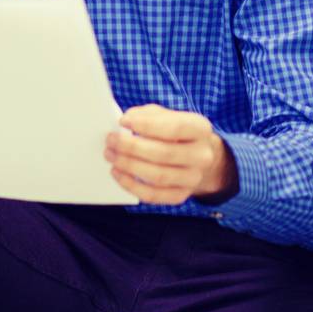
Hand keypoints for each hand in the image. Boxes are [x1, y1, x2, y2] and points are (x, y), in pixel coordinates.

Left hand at [105, 105, 236, 204]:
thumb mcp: (167, 116)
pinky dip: (131, 185)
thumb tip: (127, 120)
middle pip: (163, 153)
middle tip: (111, 141)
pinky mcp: (181, 196)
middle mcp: (202, 155)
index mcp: (200, 129)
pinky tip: (118, 174)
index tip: (123, 121)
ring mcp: (193, 178)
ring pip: (157, 176)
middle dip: (132, 147)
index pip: (174, 128)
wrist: (197, 158)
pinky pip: (153, 195)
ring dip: (129, 166)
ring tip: (111, 156)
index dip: (146, 125)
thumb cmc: (176, 133)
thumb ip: (148, 115)